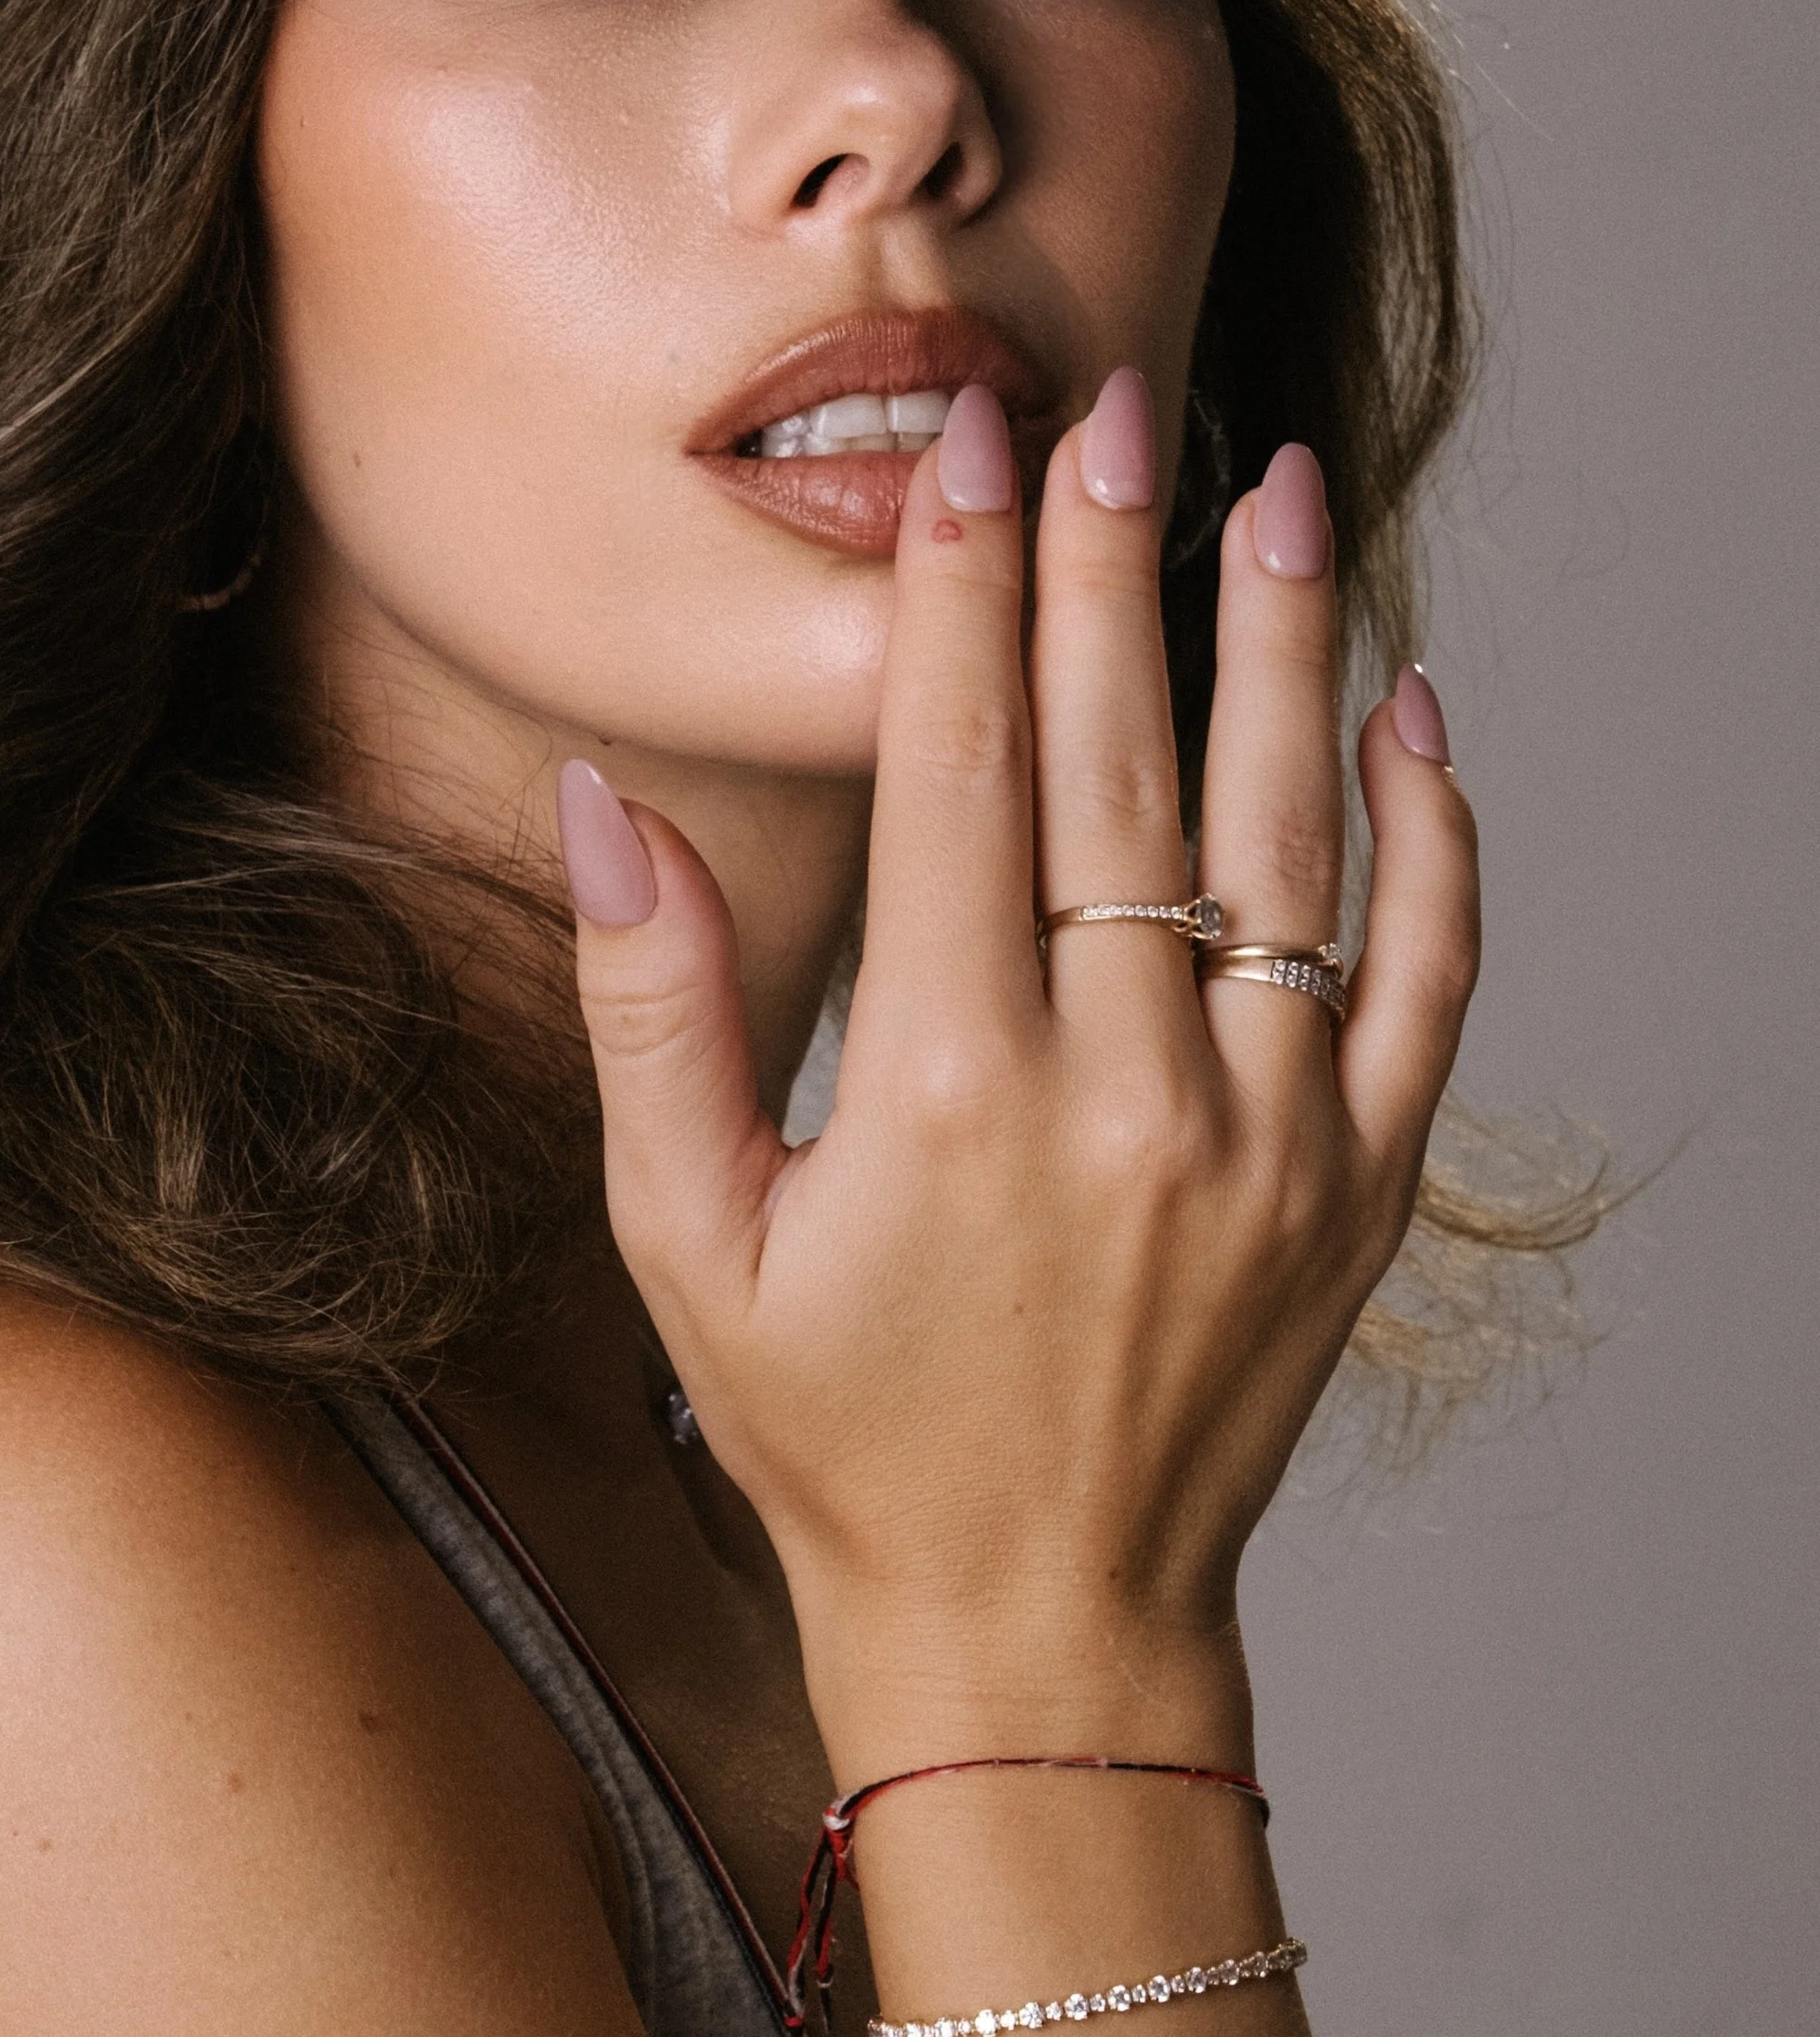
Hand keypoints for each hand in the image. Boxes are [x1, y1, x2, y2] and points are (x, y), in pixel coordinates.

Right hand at [560, 369, 1477, 1771]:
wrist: (1040, 1629)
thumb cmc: (840, 1437)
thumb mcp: (688, 1242)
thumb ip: (657, 1012)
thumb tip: (605, 809)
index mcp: (949, 1090)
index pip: (961, 770)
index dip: (965, 594)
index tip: (976, 456)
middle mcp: (1125, 1091)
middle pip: (1122, 765)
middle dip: (1114, 567)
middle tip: (1118, 407)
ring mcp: (1268, 1135)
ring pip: (1289, 837)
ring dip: (1280, 648)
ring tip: (1279, 489)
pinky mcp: (1361, 1185)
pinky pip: (1424, 976)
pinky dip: (1431, 838)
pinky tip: (1412, 710)